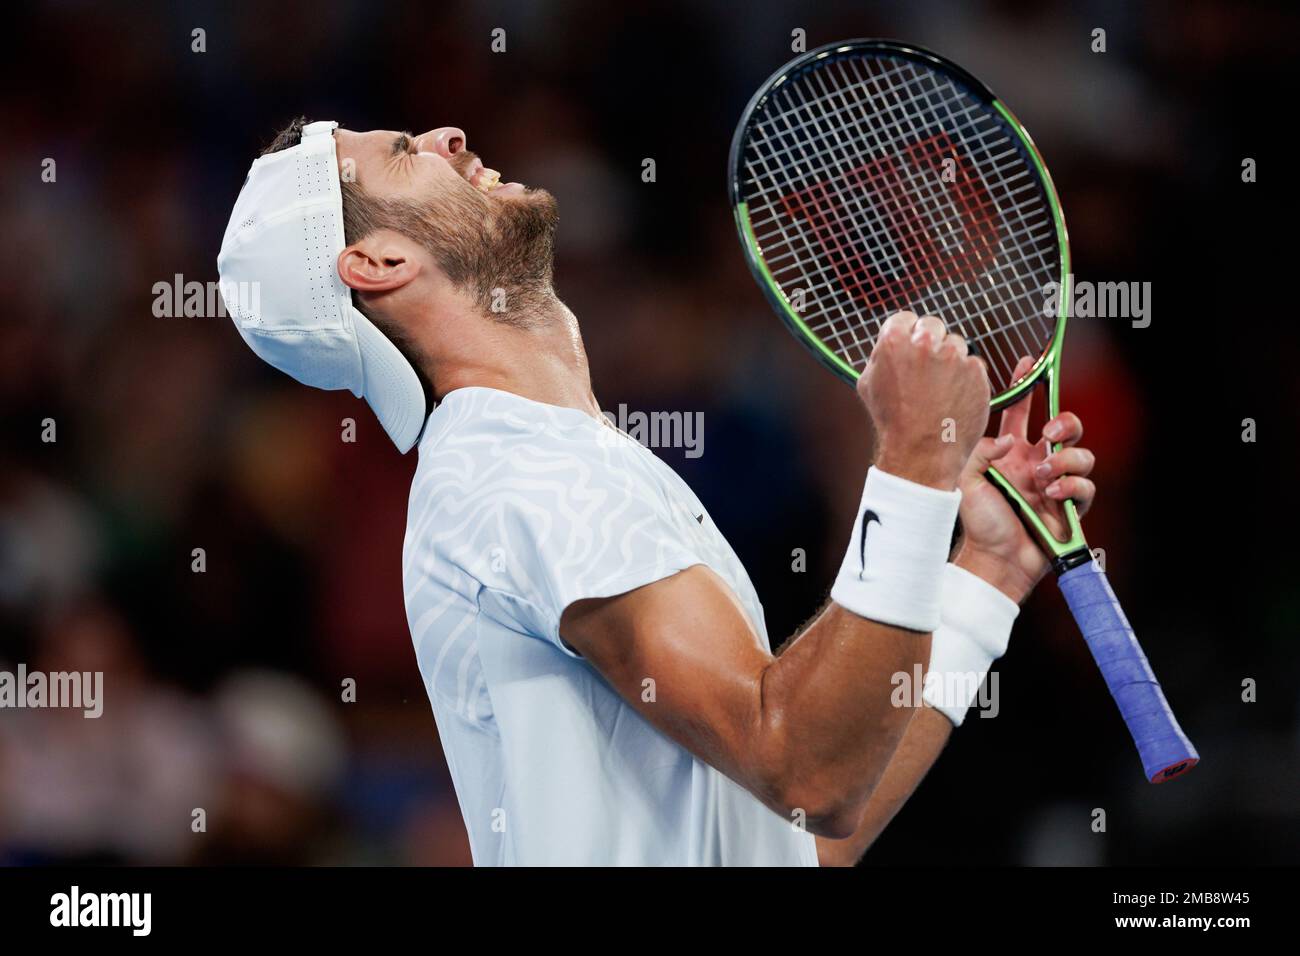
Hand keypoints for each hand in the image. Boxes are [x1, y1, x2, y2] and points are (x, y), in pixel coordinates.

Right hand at [860, 312, 990, 489]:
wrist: (922, 452)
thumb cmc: (893, 422)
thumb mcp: (869, 385)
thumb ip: (880, 356)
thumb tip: (889, 343)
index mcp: (894, 341)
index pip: (905, 318)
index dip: (907, 334)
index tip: (910, 349)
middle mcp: (925, 343)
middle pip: (932, 326)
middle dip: (930, 342)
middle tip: (926, 370)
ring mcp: (954, 356)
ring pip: (955, 344)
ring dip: (949, 360)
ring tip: (939, 390)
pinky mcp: (976, 371)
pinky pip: (972, 365)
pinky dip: (966, 378)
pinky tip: (953, 398)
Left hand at [954, 356, 1096, 602]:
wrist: (994, 560)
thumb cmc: (977, 522)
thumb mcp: (964, 480)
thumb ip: (980, 450)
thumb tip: (1011, 440)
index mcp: (1011, 453)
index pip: (1022, 413)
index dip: (1027, 388)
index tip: (1030, 363)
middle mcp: (1037, 464)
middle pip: (1067, 427)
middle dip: (1066, 423)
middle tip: (1049, 435)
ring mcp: (1056, 484)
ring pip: (1083, 454)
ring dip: (1065, 462)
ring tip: (1041, 479)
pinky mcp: (1072, 507)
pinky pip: (1087, 487)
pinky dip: (1072, 487)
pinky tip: (1051, 496)